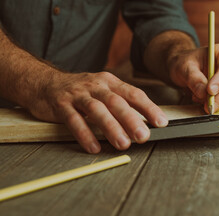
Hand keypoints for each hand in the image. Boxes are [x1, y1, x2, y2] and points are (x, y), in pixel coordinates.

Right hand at [29, 71, 167, 152]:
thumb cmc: (82, 91)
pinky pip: (74, 120)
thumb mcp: (103, 91)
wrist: (46, 83)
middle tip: (143, 136)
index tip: (161, 122)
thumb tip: (143, 125)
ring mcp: (78, 94)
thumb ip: (120, 104)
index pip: (134, 93)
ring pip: (97, 110)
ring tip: (123, 144)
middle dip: (131, 120)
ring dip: (111, 128)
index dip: (149, 108)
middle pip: (116, 102)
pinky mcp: (61, 104)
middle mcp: (96, 85)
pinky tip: (94, 147)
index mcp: (110, 82)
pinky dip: (85, 134)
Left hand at [168, 43, 218, 112]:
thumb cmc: (187, 64)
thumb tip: (203, 93)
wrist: (186, 69)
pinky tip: (203, 100)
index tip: (210, 91)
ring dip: (217, 102)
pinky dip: (217, 104)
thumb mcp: (185, 67)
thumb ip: (194, 78)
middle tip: (207, 105)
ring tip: (198, 97)